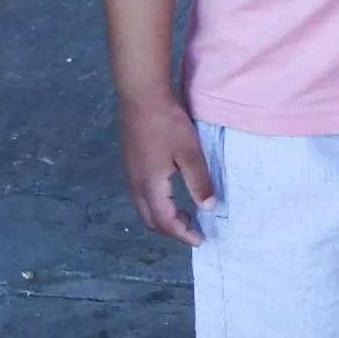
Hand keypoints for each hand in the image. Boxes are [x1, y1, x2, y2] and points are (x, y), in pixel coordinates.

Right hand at [121, 97, 214, 245]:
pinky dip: (156, 205)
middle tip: (194, 230)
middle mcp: (136, 185)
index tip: (200, 240)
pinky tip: (170, 196)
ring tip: (185, 216)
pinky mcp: (131, 164)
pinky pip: (141, 196)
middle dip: (172, 230)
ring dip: (163, 218)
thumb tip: (208, 208)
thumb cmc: (167, 123)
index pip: (166, 221)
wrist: (141, 97)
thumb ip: (199, 181)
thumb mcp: (190, 153)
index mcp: (150, 186)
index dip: (183, 234)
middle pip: (151, 220)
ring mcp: (130, 174)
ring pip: (144, 209)